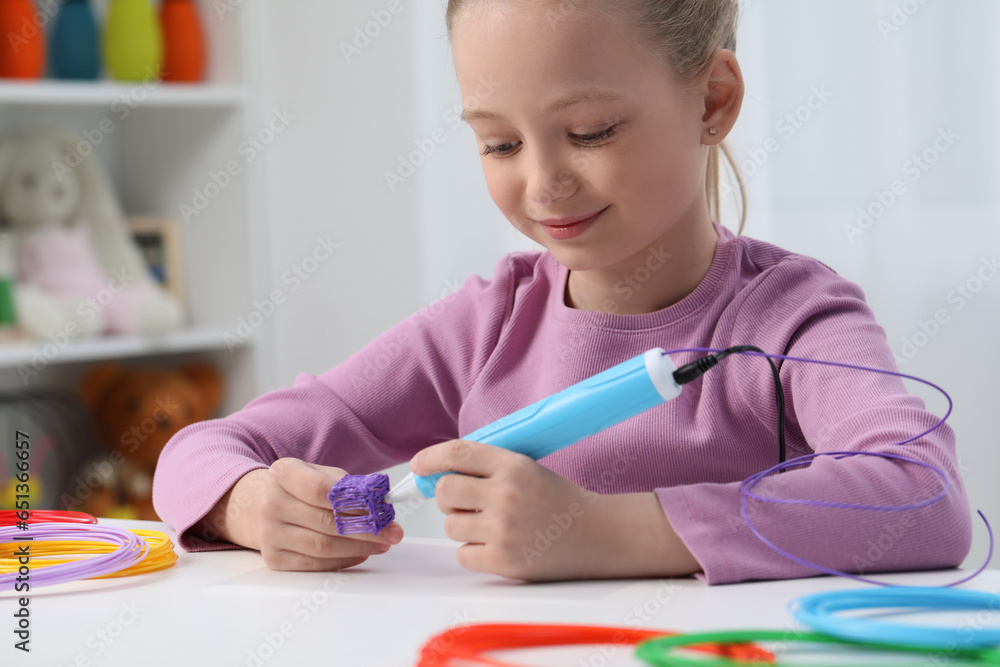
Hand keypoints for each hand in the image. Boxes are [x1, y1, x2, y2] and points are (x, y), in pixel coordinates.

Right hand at [194, 458, 403, 570]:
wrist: (256, 505)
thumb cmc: (296, 488)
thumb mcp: (317, 473)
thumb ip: (347, 485)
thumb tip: (380, 502)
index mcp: (283, 473)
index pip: (321, 489)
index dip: (355, 502)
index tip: (382, 510)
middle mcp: (271, 503)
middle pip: (326, 522)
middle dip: (366, 530)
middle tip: (392, 533)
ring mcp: (269, 533)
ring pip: (322, 546)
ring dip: (358, 547)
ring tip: (381, 543)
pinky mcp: (273, 558)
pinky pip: (314, 564)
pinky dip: (342, 561)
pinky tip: (361, 553)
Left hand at [411, 440, 700, 581]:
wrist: (598, 535)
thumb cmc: (559, 501)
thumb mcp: (528, 469)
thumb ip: (487, 468)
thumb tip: (437, 474)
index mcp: (514, 465)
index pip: (458, 454)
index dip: (431, 458)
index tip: (419, 466)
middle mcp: (507, 495)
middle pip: (446, 492)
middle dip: (448, 498)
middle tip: (464, 503)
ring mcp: (505, 530)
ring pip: (452, 527)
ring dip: (463, 527)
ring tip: (492, 526)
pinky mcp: (504, 561)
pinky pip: (463, 555)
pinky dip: (473, 552)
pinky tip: (497, 545)